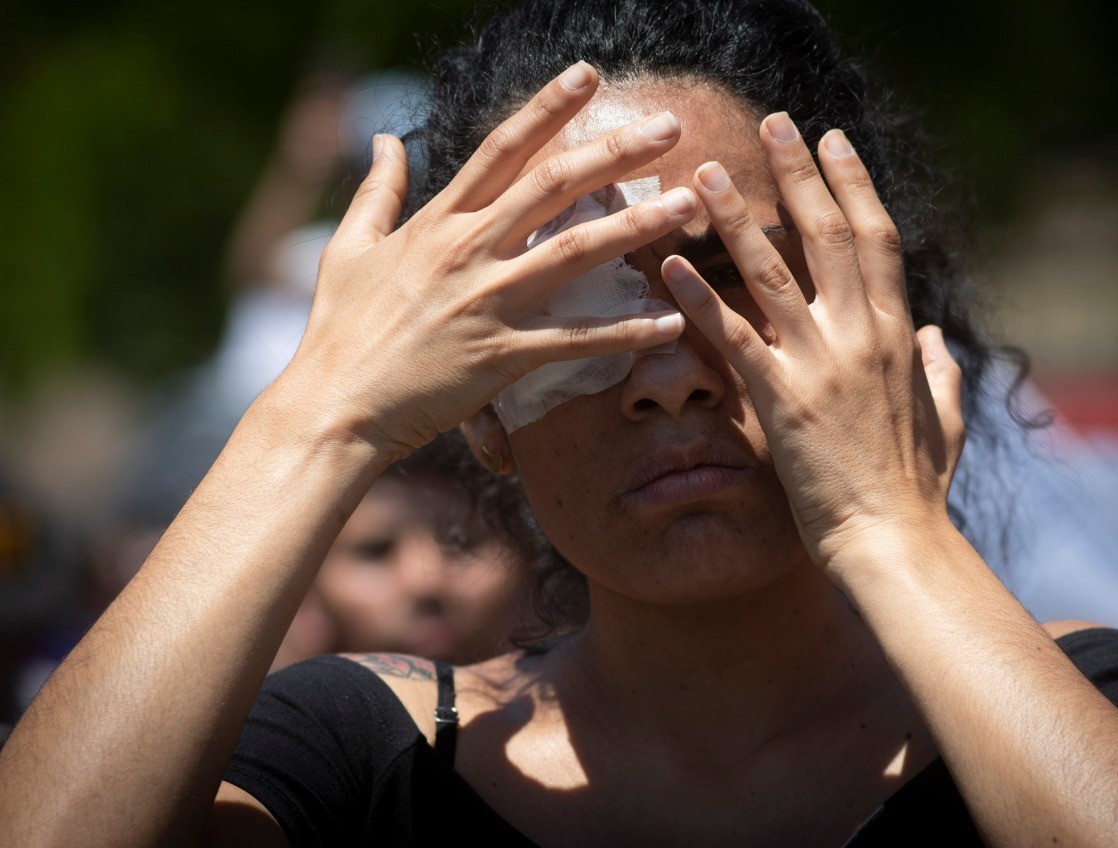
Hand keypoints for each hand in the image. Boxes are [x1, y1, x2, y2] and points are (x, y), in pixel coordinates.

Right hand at [280, 62, 694, 457]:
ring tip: (688, 204)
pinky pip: (574, 340)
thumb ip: (376, 190)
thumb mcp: (348, 248)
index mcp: (438, 222)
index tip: (588, 75)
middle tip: (670, 126)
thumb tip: (384, 138)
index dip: (547, 108)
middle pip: (553, 185)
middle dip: (615, 151)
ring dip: (635, 225)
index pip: (502, 149)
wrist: (332, 405)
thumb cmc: (339, 329)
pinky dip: (623, 333)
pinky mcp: (500, 355)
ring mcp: (486, 301)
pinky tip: (668, 321)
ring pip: (573, 251)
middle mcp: (467, 251)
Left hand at [661, 113, 963, 568]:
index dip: (853, 185)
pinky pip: (733, 337)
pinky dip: (699, 297)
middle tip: (773, 123)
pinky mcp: (782, 402)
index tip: (833, 142)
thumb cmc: (917, 489)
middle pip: (827, 235)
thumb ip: (941, 371)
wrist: (893, 542)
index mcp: (900, 336)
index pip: (877, 239)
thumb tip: (939, 334)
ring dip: (736, 218)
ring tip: (702, 174)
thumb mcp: (946, 421)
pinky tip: (669, 264)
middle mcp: (862, 337)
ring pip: (774, 273)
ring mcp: (821, 366)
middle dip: (798, 173)